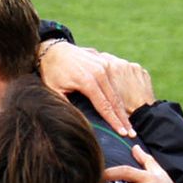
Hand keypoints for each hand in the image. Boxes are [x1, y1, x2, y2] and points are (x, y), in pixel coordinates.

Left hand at [38, 41, 155, 136]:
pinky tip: (121, 108)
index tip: (122, 134)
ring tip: (129, 124)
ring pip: (116, 91)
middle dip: (123, 118)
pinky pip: (113, 82)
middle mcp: (99, 72)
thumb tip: (78, 122)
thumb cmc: (51, 72)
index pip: (104, 106)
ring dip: (123, 108)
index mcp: (87, 81)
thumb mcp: (54, 91)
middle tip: (131, 134)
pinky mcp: (104, 62)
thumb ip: (66, 105)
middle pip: (115, 100)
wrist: (53, 49)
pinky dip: (118, 96)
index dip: (114, 121)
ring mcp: (103, 65)